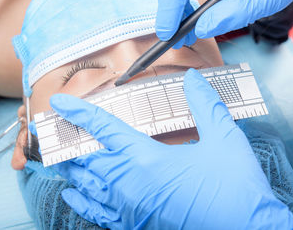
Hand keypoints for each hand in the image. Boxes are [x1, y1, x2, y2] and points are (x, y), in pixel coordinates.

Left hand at [50, 69, 292, 228]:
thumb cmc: (236, 188)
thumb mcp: (225, 139)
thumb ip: (206, 105)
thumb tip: (194, 78)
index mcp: (149, 159)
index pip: (105, 130)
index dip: (80, 113)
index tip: (58, 103)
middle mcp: (132, 185)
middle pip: (89, 160)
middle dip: (71, 143)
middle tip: (56, 130)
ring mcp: (132, 209)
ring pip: (89, 187)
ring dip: (74, 170)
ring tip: (61, 157)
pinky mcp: (139, 226)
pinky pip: (99, 215)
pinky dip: (83, 204)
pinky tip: (72, 197)